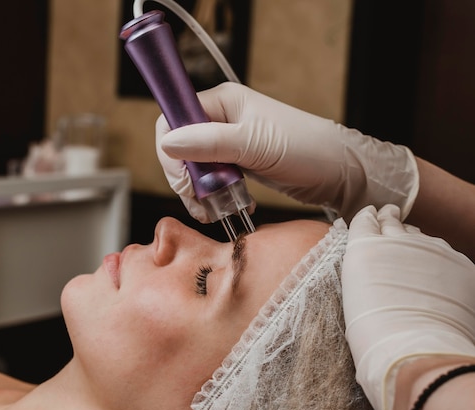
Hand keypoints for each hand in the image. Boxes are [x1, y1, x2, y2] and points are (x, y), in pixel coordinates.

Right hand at [156, 82, 418, 221]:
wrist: (340, 172)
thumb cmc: (306, 149)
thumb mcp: (255, 145)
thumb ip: (209, 143)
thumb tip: (168, 142)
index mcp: (222, 102)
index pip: (173, 118)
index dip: (171, 152)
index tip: (186, 181)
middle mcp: (221, 119)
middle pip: (179, 147)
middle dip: (186, 180)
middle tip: (202, 203)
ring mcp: (229, 141)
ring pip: (194, 168)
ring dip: (200, 194)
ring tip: (217, 211)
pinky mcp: (238, 162)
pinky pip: (212, 179)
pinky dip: (216, 197)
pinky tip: (233, 205)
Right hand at [342, 204, 474, 409]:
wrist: (415, 350)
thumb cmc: (372, 334)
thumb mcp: (355, 294)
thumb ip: (365, 272)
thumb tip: (377, 269)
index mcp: (364, 247)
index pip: (365, 219)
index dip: (368, 217)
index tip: (370, 215)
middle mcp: (398, 240)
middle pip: (394, 220)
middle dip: (390, 219)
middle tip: (389, 216)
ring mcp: (432, 249)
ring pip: (421, 236)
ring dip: (414, 241)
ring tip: (412, 249)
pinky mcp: (460, 264)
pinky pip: (447, 255)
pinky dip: (440, 261)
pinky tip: (436, 274)